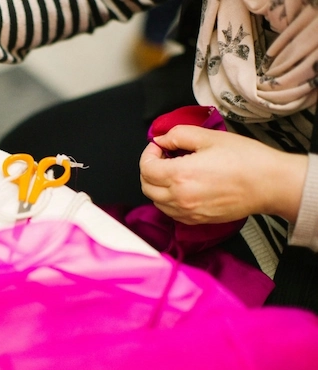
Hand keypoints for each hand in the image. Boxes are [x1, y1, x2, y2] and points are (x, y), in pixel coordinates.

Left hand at [139, 125, 307, 223]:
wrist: (270, 184)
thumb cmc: (245, 159)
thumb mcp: (209, 137)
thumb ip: (178, 135)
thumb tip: (161, 139)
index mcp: (180, 175)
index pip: (146, 168)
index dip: (149, 153)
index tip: (159, 146)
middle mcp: (180, 197)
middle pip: (146, 186)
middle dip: (149, 169)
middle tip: (163, 156)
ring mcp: (188, 212)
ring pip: (156, 201)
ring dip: (157, 185)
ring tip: (173, 171)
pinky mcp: (197, 220)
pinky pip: (171, 212)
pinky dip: (168, 200)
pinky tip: (182, 187)